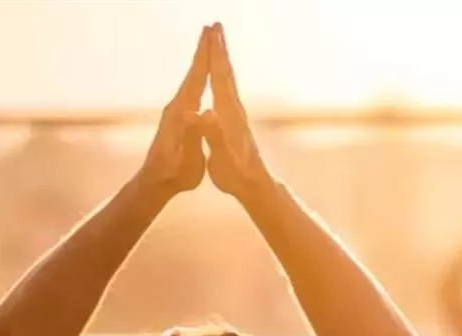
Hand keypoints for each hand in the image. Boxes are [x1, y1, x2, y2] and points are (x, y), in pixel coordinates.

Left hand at [136, 27, 209, 200]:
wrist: (154, 182)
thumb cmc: (174, 174)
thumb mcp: (186, 158)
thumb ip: (192, 135)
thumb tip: (197, 113)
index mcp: (181, 113)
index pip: (196, 79)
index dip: (205, 57)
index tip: (212, 36)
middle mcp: (177, 107)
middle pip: (193, 72)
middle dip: (203, 49)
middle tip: (211, 26)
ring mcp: (176, 111)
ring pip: (191, 79)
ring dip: (200, 59)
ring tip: (208, 42)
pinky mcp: (178, 118)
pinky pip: (192, 89)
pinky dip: (199, 75)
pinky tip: (201, 74)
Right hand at [200, 24, 268, 201]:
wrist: (255, 185)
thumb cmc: (237, 174)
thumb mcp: (222, 157)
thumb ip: (214, 135)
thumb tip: (206, 115)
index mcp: (228, 115)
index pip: (220, 78)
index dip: (214, 56)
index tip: (211, 33)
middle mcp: (235, 110)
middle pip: (226, 72)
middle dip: (219, 48)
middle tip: (215, 25)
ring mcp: (236, 114)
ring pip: (228, 80)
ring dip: (222, 58)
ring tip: (217, 41)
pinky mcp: (235, 121)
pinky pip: (226, 91)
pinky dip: (222, 76)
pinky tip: (220, 74)